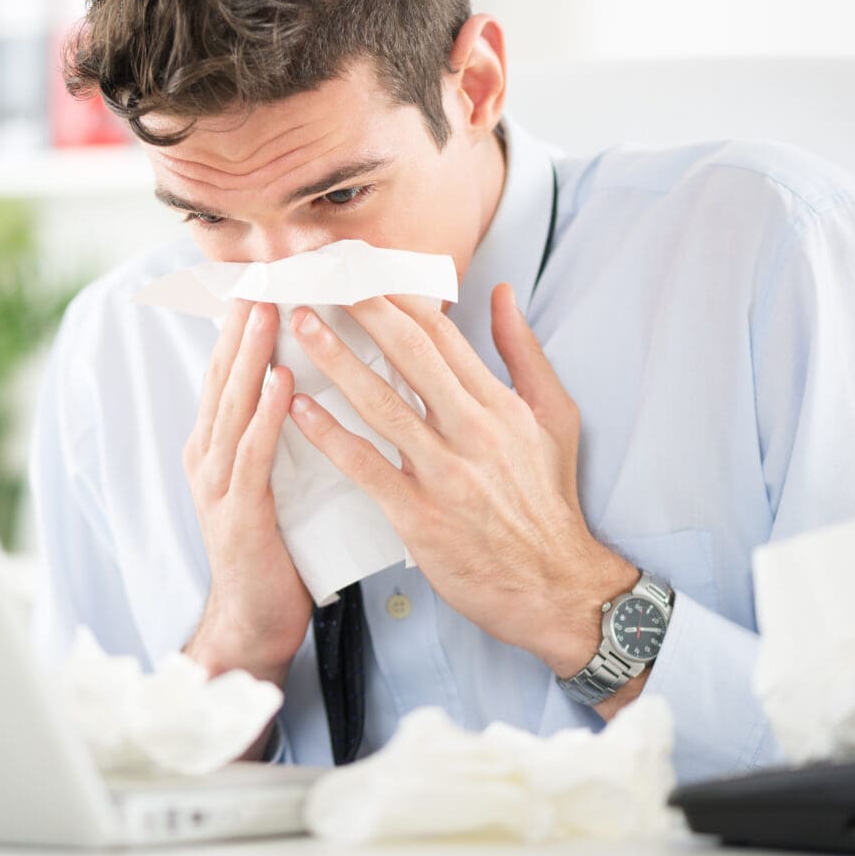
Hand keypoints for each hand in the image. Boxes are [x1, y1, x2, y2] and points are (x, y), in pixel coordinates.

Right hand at [181, 300, 312, 689]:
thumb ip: (281, 429)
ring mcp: (217, 483)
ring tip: (271, 308)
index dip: (246, 319)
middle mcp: (208, 454)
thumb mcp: (275, 476)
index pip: (232, 367)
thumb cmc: (277, 546)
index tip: (270, 272)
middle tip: (265, 268)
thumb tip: (312, 374)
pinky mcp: (238, 513)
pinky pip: (253, 455)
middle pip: (224, 373)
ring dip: (252, 355)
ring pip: (233, 405)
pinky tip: (285, 384)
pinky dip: (267, 415)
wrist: (255, 620)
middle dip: (243, 320)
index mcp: (218, 442)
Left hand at [285, 283, 637, 680]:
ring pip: (382, 404)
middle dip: (364, 312)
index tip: (365, 269)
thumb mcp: (555, 417)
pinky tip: (298, 408)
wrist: (555, 586)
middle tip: (324, 279)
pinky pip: (366, 466)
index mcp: (500, 406)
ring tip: (301, 327)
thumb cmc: (548, 501)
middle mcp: (473, 433)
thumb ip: (525, 353)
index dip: (400, 297)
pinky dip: (330, 435)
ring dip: (336, 361)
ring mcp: (445, 475)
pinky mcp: (419, 516)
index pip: (444, 336)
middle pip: (410, 357)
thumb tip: (501, 293)